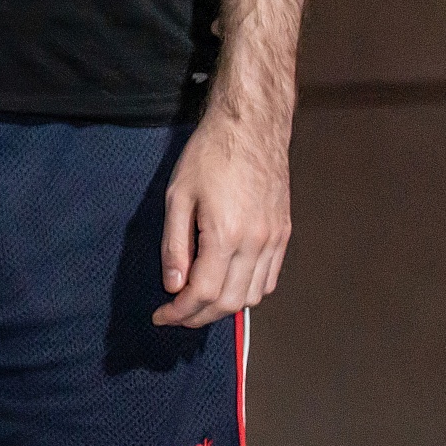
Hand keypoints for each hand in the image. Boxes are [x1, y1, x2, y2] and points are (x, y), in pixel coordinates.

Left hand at [152, 104, 290, 326]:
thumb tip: (174, 285)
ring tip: (197, 303)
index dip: (180, 311)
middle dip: (199, 316)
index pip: (204, 292)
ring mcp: (275, 240)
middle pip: (230, 302)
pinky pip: (269, 278)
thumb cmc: (209, 156)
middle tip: (175, 315)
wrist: (251, 129)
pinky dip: (248, 292)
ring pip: (253, 295)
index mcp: (226, 234)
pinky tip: (227, 286)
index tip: (161, 317)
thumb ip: (175, 245)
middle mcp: (257, 243)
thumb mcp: (177, 196)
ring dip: (224, 308)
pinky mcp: (284, 234)